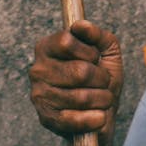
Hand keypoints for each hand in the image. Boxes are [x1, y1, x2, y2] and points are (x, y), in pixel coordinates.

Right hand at [29, 19, 122, 141]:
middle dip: (102, 79)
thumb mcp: (107, 54)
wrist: (101, 116)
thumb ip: (98, 35)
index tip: (95, 59)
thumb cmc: (102, 81)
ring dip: (103, 99)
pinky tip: (98, 116)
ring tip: (102, 100)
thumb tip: (81, 25)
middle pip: (80, 71)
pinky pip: (76, 119)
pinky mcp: (47, 119)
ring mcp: (39, 95)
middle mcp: (38, 70)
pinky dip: (95, 118)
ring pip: (82, 97)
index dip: (90, 52)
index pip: (66, 41)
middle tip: (103, 84)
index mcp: (47, 48)